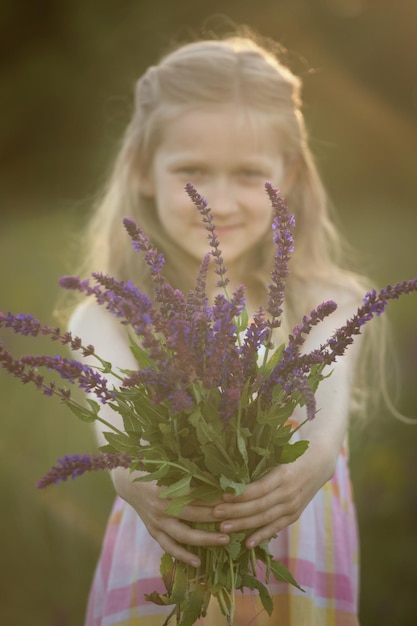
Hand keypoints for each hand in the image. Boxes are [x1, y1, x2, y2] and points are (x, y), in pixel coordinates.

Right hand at [112, 468, 229, 566]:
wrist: (128, 482)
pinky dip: (183, 556)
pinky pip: (169, 547)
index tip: (234, 497)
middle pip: (194, 513)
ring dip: (205, 538)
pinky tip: (198, 562)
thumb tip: (217, 473)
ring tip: (225, 540)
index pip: (197, 493)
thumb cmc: (154, 471)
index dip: (216, 495)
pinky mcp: (153, 531)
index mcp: (167, 486)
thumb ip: (189, 473)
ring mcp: (157, 521)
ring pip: (183, 534)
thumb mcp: (169, 468)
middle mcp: (162, 505)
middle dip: (217, 517)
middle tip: (237, 519)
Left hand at [212, 441, 334, 548]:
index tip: (221, 496)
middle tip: (215, 514)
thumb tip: (230, 473)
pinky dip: (261, 536)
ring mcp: (292, 506)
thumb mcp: (277, 455)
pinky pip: (275, 527)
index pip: (258, 489)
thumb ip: (259, 465)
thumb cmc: (291, 455)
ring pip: (264, 519)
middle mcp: (288, 493)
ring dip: (243, 525)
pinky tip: (247, 543)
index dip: (240, 495)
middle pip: (258, 506)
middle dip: (235, 512)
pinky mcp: (294, 515)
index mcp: (283, 475)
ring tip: (224, 528)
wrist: (318, 463)